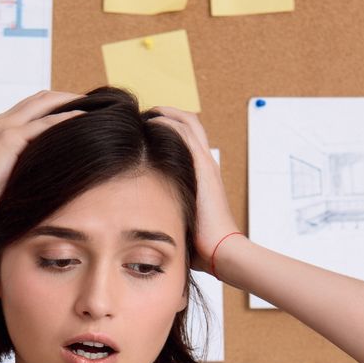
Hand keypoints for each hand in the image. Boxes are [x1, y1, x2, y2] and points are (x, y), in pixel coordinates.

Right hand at [0, 90, 82, 224]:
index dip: (53, 105)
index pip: (30, 107)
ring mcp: (4, 127)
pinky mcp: (10, 139)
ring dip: (70, 101)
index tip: (75, 109)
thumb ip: (18, 168)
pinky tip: (85, 119)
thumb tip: (39, 177)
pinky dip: (67, 118)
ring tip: (92, 105)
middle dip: (66, 96)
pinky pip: (46, 123)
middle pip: (40, 98)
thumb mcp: (1, 176)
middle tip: (90, 101)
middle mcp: (1, 122)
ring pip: (44, 103)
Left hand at [150, 107, 238, 275]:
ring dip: (164, 113)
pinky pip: (184, 132)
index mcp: (204, 174)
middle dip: (166, 113)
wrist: (220, 249)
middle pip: (191, 123)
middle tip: (144, 116)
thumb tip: (146, 218)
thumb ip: (168, 209)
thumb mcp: (181, 218)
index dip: (169, 127)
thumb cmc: (201, 243)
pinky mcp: (202, 165)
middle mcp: (207, 163)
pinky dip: (167, 121)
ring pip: (188, 122)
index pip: (189, 138)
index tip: (146, 130)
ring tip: (143, 115)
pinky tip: (149, 123)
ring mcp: (206, 162)